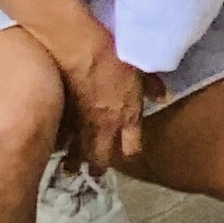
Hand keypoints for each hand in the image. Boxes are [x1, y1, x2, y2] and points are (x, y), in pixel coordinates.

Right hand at [60, 35, 150, 175]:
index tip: (128, 151)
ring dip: (76, 162)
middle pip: (102, 158)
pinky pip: (62, 139)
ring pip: (79, 153)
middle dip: (99, 166)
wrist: (83, 51)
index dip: (130, 150)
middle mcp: (106, 127)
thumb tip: (166, 98)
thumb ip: (153, 87)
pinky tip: (57, 149)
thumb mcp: (142, 69)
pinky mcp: (64, 118)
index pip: (131, 147)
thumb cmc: (116, 56)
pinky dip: (61, 145)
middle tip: (96, 171)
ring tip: (71, 169)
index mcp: (128, 116)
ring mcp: (83, 125)